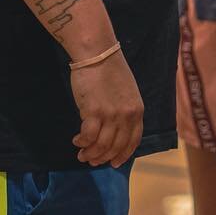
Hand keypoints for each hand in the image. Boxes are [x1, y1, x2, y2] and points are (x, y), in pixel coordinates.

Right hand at [69, 50, 144, 167]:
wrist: (97, 52)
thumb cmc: (108, 69)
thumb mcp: (126, 92)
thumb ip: (124, 111)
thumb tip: (113, 130)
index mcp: (137, 111)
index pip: (133, 141)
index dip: (122, 154)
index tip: (114, 162)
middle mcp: (127, 116)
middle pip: (116, 146)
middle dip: (103, 158)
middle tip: (92, 161)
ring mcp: (111, 115)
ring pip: (102, 145)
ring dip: (91, 154)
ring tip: (82, 154)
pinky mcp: (94, 112)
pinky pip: (88, 136)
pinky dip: (82, 142)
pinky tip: (77, 141)